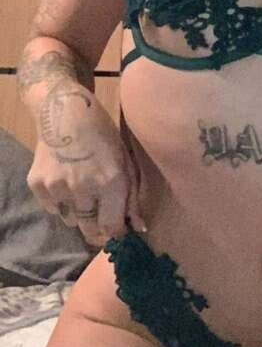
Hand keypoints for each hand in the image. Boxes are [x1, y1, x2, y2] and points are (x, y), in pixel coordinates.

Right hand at [26, 81, 145, 245]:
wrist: (65, 112)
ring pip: (71, 220)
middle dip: (98, 229)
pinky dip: (61, 203)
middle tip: (101, 217)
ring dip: (80, 214)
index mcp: (111, 182)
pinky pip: (52, 209)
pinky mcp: (38, 183)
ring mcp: (57, 186)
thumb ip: (132, 198)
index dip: (115, 234)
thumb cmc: (104, 137)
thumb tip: (139, 228)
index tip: (117, 231)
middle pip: (89, 228)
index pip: (111, 227)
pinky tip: (68, 184)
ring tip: (84, 192)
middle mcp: (83, 188)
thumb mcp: (126, 163)